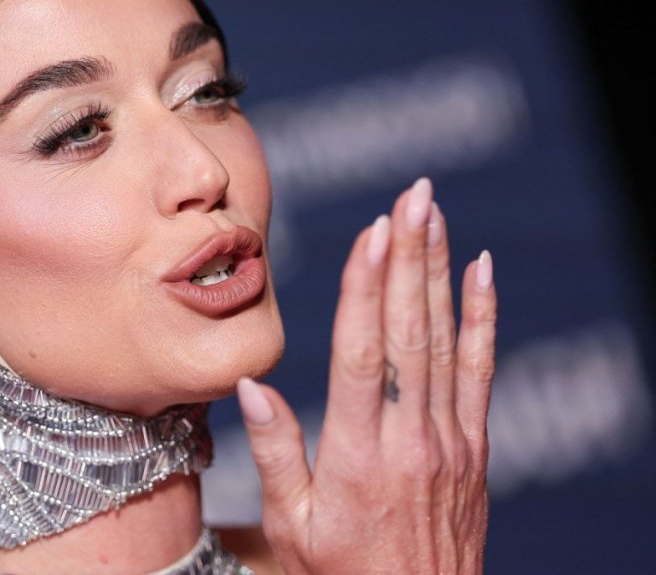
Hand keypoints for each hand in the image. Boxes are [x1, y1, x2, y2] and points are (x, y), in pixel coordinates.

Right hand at [239, 177, 495, 574]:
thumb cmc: (343, 574)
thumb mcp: (291, 527)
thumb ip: (276, 454)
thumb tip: (251, 385)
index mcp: (357, 454)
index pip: (361, 354)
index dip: (366, 289)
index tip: (371, 233)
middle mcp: (409, 437)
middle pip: (407, 331)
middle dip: (408, 256)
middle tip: (409, 197)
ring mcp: (449, 439)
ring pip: (443, 339)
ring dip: (439, 270)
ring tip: (434, 213)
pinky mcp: (475, 446)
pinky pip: (480, 370)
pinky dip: (482, 317)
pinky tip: (481, 272)